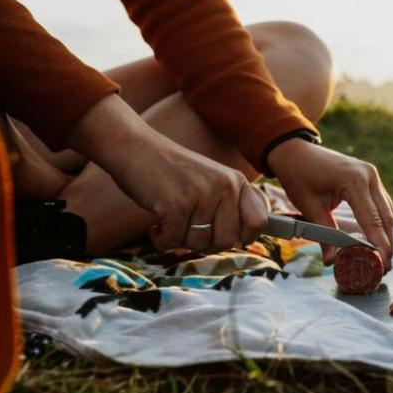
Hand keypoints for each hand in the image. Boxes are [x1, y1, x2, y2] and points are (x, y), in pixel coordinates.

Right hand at [64, 94, 266, 251]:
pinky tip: (156, 224)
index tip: (222, 236)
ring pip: (200, 244)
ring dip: (181, 240)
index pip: (258, 223)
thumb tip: (240, 241)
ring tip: (170, 221)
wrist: (134, 148)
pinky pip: (175, 241)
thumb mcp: (210, 182)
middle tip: (187, 231)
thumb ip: (227, 207)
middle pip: (228, 241)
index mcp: (237, 182)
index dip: (243, 238)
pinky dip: (162, 239)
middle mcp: (225, 187)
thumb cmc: (171, 173)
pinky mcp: (177, 204)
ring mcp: (202, 195)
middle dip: (206, 244)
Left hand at [267, 138, 392, 269]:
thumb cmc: (299, 175)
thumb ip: (324, 234)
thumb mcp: (309, 206)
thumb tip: (332, 262)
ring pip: (388, 211)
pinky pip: (382, 204)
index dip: (379, 245)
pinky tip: (378, 239)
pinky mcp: (371, 178)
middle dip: (386, 244)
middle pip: (386, 217)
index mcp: (354, 180)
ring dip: (386, 235)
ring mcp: (372, 175)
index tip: (383, 264)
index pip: (372, 220)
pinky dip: (382, 223)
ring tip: (382, 258)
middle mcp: (369, 175)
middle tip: (384, 268)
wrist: (296, 151)